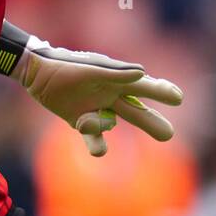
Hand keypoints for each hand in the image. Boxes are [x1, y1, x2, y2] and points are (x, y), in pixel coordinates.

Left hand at [0, 21, 182, 156]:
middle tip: (168, 134)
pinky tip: (100, 150)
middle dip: (153, 122)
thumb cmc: (67, 64)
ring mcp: (98, 110)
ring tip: (84, 119)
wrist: (37, 72)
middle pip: (138, 112)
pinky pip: (94, 138)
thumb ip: (116, 73)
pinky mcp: (82, 122)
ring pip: (115, 125)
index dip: (162, 91)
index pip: (145, 86)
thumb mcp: (91, 68)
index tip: (178, 98)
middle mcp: (112, 95)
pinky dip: (98, 145)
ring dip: (105, 126)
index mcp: (118, 78)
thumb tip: (143, 73)